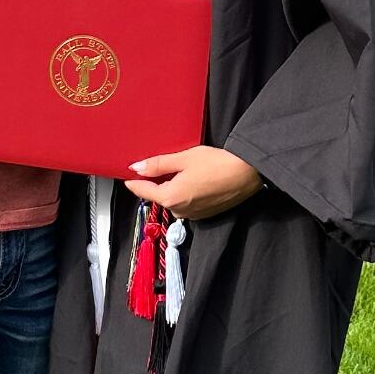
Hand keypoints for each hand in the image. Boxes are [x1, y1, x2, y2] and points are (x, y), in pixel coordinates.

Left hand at [124, 146, 260, 222]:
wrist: (247, 173)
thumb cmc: (217, 163)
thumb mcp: (184, 158)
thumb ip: (158, 164)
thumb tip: (137, 168)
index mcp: (171, 197)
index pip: (143, 191)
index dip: (134, 182)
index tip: (127, 177)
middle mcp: (179, 210)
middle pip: (159, 196)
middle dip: (157, 182)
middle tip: (162, 165)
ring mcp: (193, 215)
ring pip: (173, 200)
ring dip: (172, 188)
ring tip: (183, 170)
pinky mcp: (204, 214)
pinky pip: (187, 204)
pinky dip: (185, 193)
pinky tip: (196, 179)